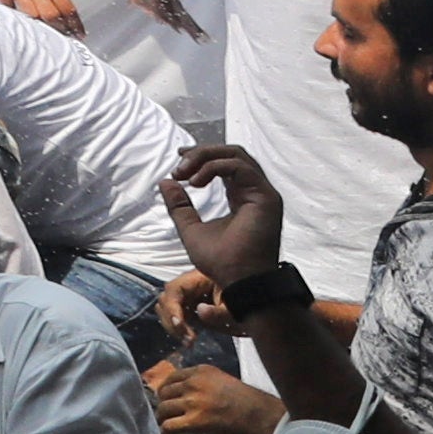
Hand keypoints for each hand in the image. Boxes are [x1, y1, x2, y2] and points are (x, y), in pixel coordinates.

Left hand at [153, 358, 289, 433]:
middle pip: (164, 393)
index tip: (167, 401)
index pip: (172, 377)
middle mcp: (195, 382)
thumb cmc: (252, 405)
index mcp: (203, 371)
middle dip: (164, 406)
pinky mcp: (197, 420)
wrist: (269, 418)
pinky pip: (169, 426)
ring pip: (164, 409)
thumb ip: (202, 387)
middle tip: (167, 417)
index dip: (167, 392)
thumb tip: (182, 399)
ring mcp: (195, 400)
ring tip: (167, 429)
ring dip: (163, 420)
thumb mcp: (223, 385)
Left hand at [168, 138, 293, 291]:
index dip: (201, 156)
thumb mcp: (190, 228)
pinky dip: (214, 167)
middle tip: (178, 166)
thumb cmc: (221, 261)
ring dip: (205, 157)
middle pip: (231, 153)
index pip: (226, 163)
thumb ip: (180, 206)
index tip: (177, 163)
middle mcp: (255, 191)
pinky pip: (240, 167)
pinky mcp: (266, 197)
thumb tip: (166, 181)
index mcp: (242, 196)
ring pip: (236, 155)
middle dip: (201, 153)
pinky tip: (196, 181)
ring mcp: (263, 193)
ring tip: (184, 173)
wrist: (239, 280)